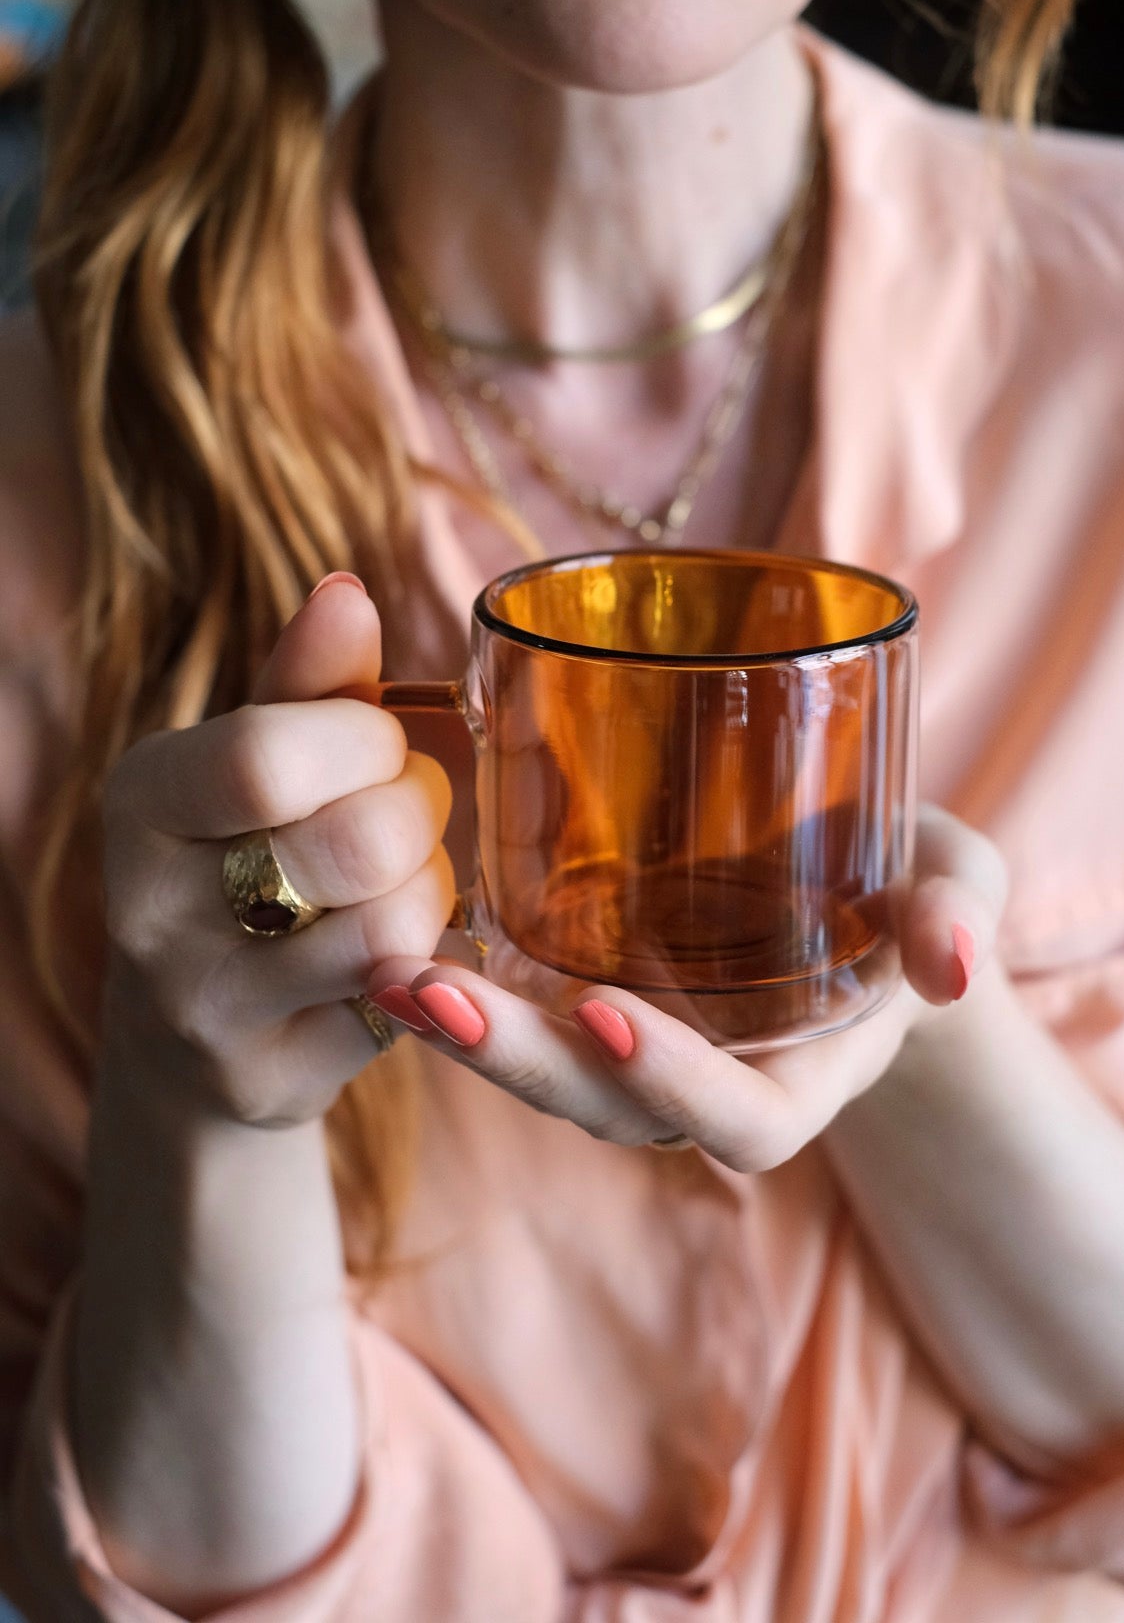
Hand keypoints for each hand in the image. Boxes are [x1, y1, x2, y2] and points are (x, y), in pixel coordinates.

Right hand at [100, 575, 457, 1125]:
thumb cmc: (246, 857)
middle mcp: (149, 911)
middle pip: (355, 842)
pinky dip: (431, 961)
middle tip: (412, 814)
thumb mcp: (261, 763)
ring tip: (408, 879)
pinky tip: (404, 949)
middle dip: (419, 813)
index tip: (379, 747)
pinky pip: (405, 1002)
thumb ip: (311, 682)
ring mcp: (206, 1008)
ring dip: (433, 890)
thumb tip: (347, 594)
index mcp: (142, 800)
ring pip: (390, 927)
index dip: (367, 742)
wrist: (195, 1035)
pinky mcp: (271, 1078)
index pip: (268, 757)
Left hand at [367, 806, 1008, 1171]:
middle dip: (522, 1065)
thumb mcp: (959, 883)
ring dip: (467, 1035)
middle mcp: (711, 1080)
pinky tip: (391, 942)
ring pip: (548, 1075)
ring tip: (385, 975)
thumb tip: (950, 960)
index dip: (674, 1084)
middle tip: (430, 997)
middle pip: (608, 1110)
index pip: (741, 1124)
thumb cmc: (915, 891)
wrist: (863, 890)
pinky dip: (463, 992)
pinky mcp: (599, 993)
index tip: (604, 1012)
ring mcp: (646, 1045)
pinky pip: (527, 1018)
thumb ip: (960, 913)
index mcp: (804, 1075)